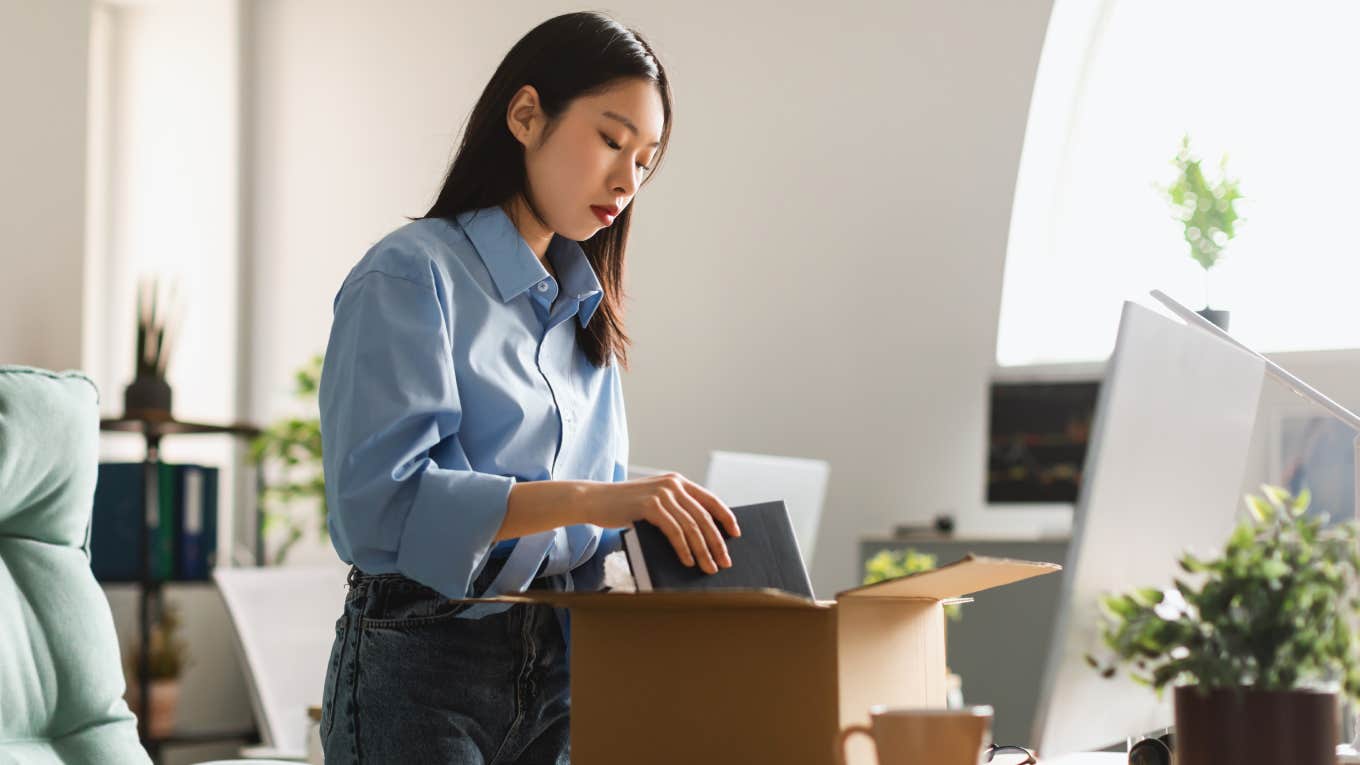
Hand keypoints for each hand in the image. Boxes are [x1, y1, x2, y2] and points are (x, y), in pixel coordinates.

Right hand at [584, 473, 740, 574]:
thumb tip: (702, 537)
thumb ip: (675, 509)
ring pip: (692, 526)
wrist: (595, 500)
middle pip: (704, 517)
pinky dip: (683, 549)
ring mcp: (661, 494)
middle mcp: (673, 484)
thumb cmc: (625, 507)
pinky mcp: (649, 506)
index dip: (725, 517)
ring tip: (709, 568)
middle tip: (725, 562)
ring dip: (702, 551)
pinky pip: (674, 531)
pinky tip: (688, 561)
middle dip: (717, 542)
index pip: (710, 499)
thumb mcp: (655, 502)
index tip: (736, 534)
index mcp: (677, 482)